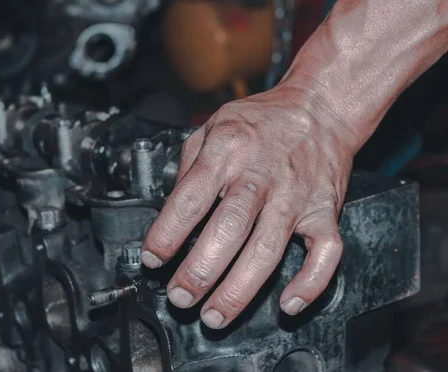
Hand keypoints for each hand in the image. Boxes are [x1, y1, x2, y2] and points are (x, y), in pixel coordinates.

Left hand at [141, 85, 358, 328]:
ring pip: (269, 249)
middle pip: (229, 228)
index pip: (191, 198)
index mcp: (228, 150)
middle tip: (179, 296)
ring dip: (239, 289)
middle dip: (200, 271)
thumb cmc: (261, 122)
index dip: (167, 233)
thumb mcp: (213, 126)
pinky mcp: (326, 211)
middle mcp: (262, 174)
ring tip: (214, 315)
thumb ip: (189, 168)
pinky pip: (325, 253)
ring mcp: (297, 195)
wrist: (318, 109)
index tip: (152, 259)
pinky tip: (288, 304)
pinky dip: (310, 283)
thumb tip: (170, 214)